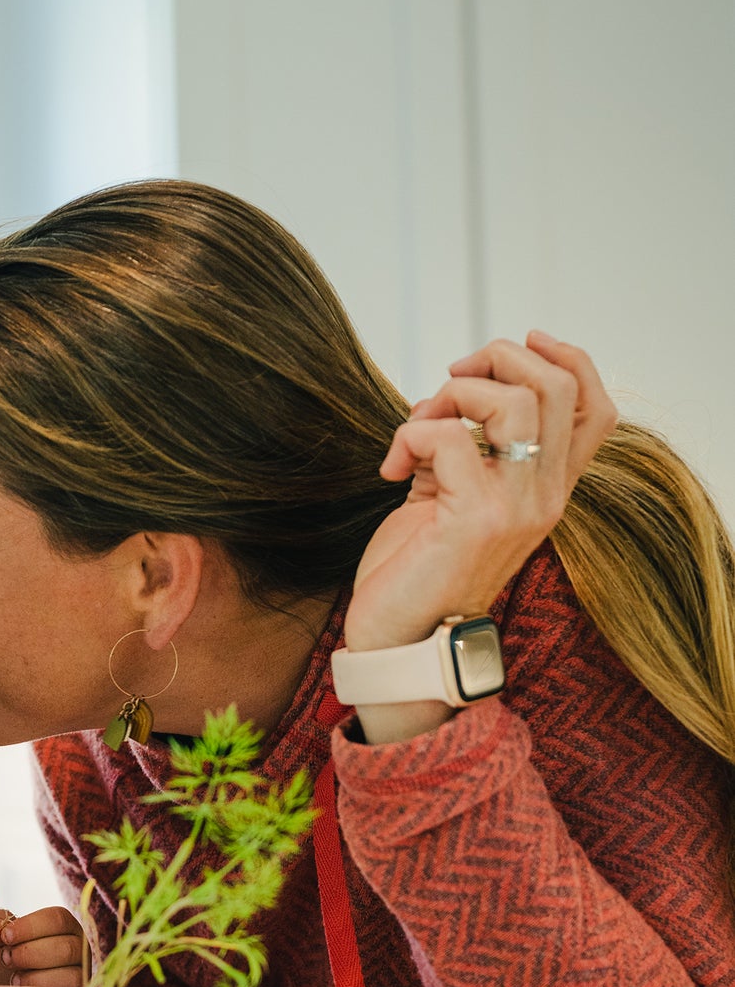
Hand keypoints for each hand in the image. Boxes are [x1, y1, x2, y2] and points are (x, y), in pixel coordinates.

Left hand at [0, 906, 83, 986]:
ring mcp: (82, 974)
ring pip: (72, 974)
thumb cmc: (7, 956)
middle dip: (30, 953)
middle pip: (66, 947)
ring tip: (13, 976)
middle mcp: (79, 947)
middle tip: (7, 958)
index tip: (5, 936)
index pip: (58, 919)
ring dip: (36, 976)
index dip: (30, 926)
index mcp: (64, 925)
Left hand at [347, 331, 617, 655]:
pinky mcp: (474, 519)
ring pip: (512, 401)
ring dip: (450, 395)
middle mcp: (544, 497)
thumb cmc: (414, 570)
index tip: (518, 345)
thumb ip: (462, 448)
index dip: (566, 359)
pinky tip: (391, 469)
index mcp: (546, 491)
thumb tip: (447, 395)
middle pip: (555, 387)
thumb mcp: (448, 497)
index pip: (595, 409)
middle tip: (444, 392)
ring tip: (415, 433)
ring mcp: (515, 508)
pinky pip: (448, 437)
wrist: (397, 641)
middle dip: (493, 363)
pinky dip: (410, 434)